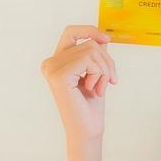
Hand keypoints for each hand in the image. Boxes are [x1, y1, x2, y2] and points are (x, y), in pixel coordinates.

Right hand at [40, 25, 118, 147]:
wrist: (88, 129)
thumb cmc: (91, 105)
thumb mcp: (96, 73)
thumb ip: (95, 55)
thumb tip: (102, 37)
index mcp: (56, 61)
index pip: (71, 32)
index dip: (90, 31)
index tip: (107, 39)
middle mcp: (50, 63)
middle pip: (89, 43)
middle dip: (107, 61)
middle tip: (110, 81)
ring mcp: (52, 68)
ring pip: (91, 50)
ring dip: (105, 70)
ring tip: (100, 87)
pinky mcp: (59, 75)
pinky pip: (89, 60)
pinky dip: (100, 74)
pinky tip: (94, 89)